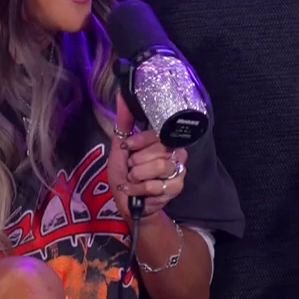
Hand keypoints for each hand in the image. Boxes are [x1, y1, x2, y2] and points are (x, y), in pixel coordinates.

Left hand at [110, 92, 187, 219]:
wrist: (128, 204)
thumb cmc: (125, 175)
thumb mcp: (120, 148)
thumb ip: (124, 123)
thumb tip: (121, 95)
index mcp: (161, 141)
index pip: (156, 133)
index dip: (138, 142)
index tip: (127, 149)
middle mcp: (174, 153)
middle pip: (159, 150)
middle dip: (137, 163)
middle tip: (132, 170)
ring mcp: (178, 170)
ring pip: (160, 166)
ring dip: (139, 176)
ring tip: (134, 180)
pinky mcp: (177, 187)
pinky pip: (157, 185)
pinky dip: (140, 189)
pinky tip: (137, 191)